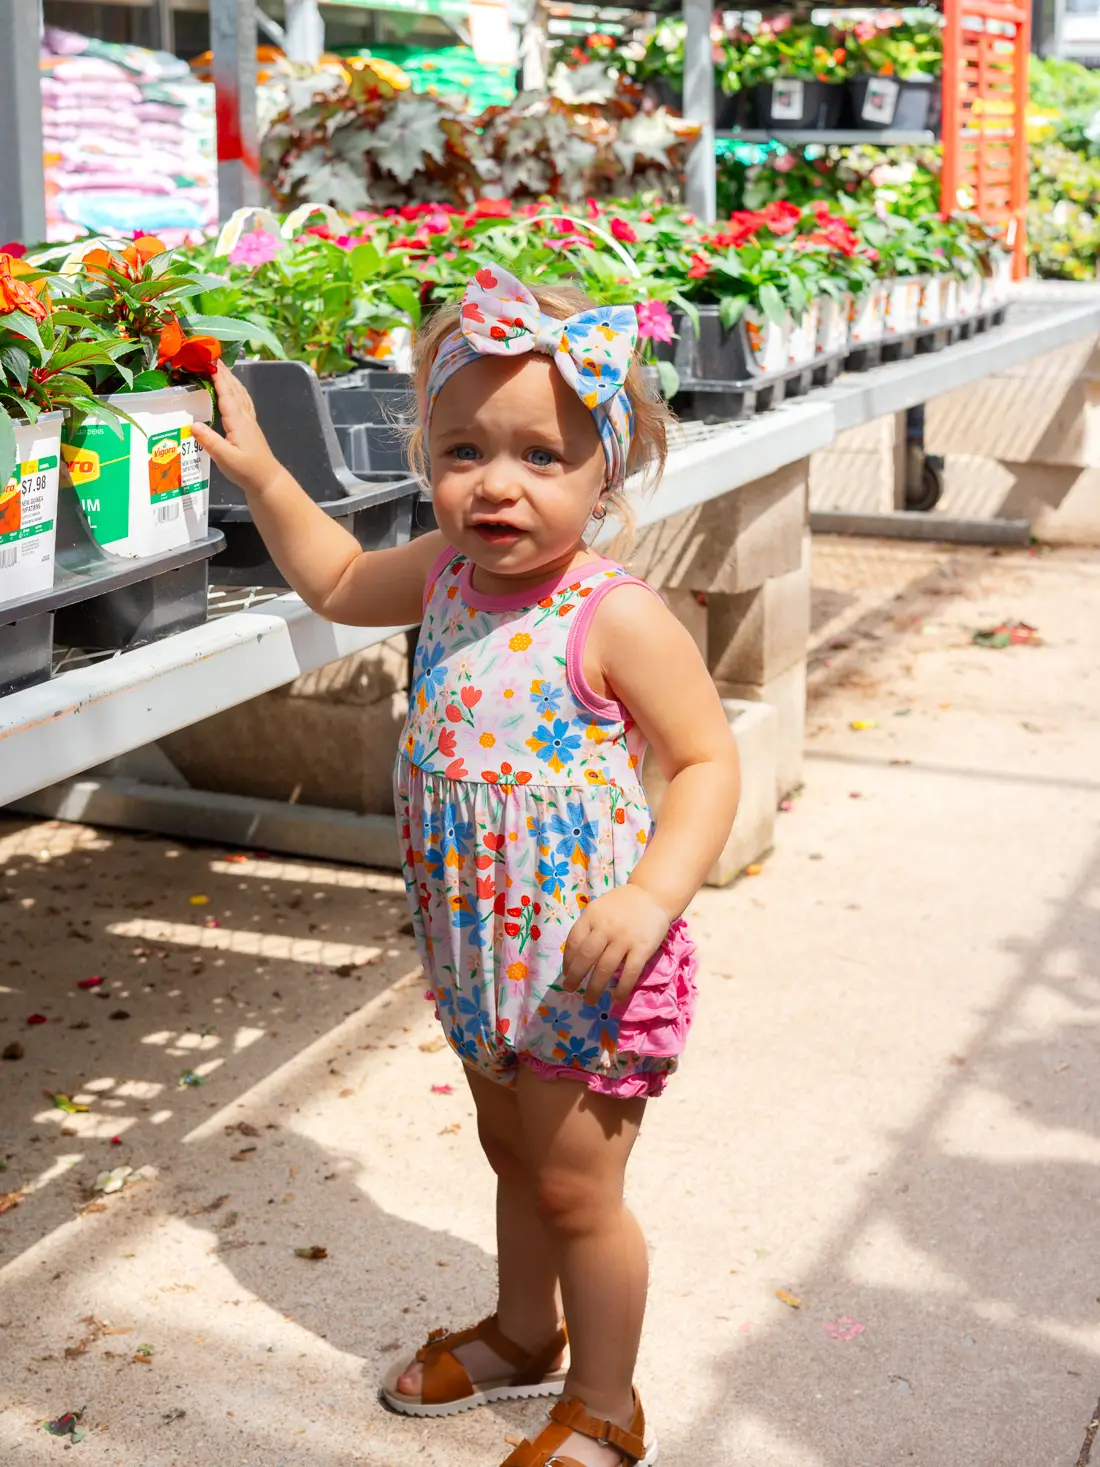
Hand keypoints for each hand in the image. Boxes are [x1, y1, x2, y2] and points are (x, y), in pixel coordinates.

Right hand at [191, 363, 282, 495]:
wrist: (267, 481)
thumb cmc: (247, 471)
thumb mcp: (225, 458)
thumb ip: (209, 441)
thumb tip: (192, 424)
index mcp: (238, 421)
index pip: (227, 393)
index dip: (218, 376)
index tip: (209, 360)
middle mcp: (245, 417)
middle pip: (234, 389)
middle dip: (223, 372)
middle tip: (212, 357)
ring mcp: (250, 422)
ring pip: (241, 394)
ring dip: (231, 379)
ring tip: (221, 368)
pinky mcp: (251, 428)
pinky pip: (244, 403)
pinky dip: (237, 391)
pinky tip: (235, 391)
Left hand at [561, 885, 671, 1005]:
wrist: (653, 895)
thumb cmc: (622, 904)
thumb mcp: (599, 908)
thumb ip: (588, 928)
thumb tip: (574, 958)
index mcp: (592, 916)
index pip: (574, 942)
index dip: (568, 961)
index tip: (566, 973)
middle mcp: (606, 927)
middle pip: (586, 957)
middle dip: (575, 977)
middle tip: (570, 989)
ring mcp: (625, 938)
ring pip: (605, 968)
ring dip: (594, 988)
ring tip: (589, 1000)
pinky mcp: (643, 948)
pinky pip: (629, 973)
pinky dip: (622, 989)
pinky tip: (616, 999)